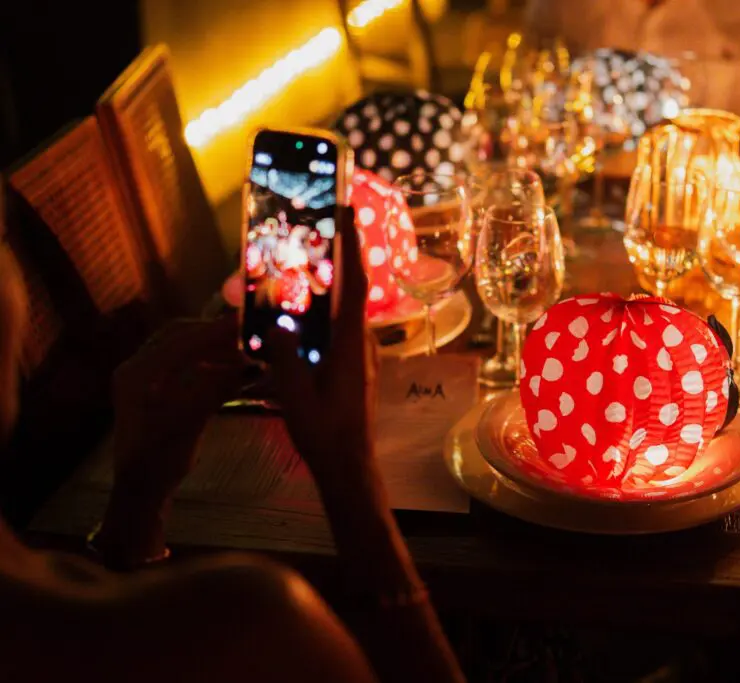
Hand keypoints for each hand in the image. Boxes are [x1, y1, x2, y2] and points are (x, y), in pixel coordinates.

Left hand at [111, 317, 249, 500]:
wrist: (141, 489)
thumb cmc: (160, 459)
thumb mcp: (190, 423)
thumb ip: (217, 388)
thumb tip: (253, 365)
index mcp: (138, 372)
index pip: (180, 339)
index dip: (214, 330)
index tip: (246, 324)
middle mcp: (137, 368)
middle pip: (180, 337)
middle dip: (214, 335)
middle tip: (247, 336)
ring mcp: (145, 378)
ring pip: (183, 349)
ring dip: (213, 349)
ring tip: (244, 354)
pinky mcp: (155, 389)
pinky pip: (184, 365)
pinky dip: (209, 363)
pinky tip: (230, 371)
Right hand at [264, 207, 377, 476]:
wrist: (348, 466)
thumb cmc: (325, 433)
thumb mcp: (296, 394)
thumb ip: (285, 356)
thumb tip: (276, 324)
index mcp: (351, 344)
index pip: (354, 284)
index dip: (351, 244)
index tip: (348, 209)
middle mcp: (361, 343)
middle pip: (346, 290)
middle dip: (329, 258)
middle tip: (307, 231)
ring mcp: (360, 354)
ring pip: (339, 310)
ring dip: (320, 288)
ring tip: (292, 268)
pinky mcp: (354, 365)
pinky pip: (336, 329)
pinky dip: (318, 313)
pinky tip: (293, 314)